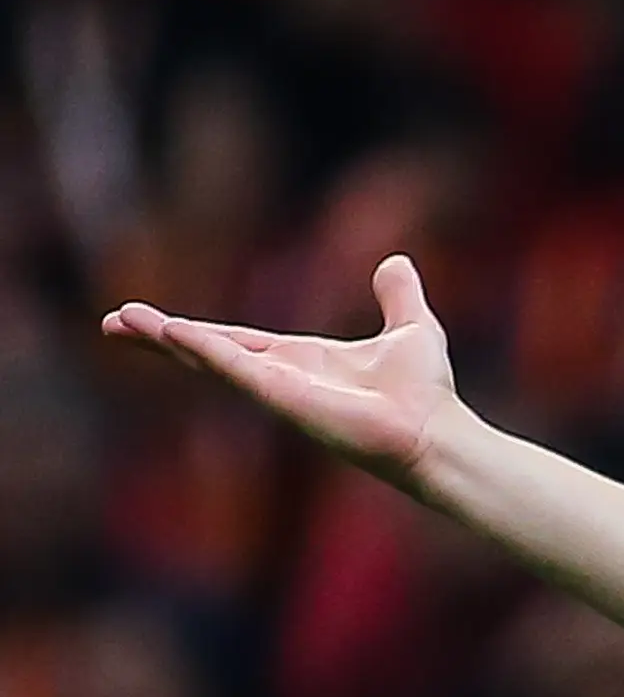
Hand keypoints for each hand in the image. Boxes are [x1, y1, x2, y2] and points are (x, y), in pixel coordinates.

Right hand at [103, 254, 471, 485]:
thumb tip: (397, 263)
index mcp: (301, 361)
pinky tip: (172, 333)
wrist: (439, 433)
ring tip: (122, 322)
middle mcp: (282, 377)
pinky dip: (206, 350)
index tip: (153, 321)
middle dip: (161, 338)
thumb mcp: (411, 328)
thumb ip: (398, 296)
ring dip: (167, 341)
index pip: (236, 341)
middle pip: (209, 352)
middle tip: (112, 323)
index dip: (196, 332)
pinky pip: (238, 370)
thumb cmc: (425, 394)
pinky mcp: (286, 400)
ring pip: (212, 360)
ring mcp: (279, 391)